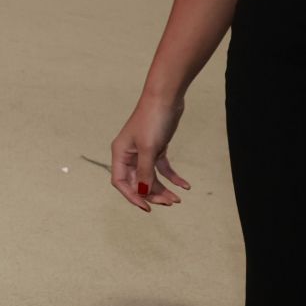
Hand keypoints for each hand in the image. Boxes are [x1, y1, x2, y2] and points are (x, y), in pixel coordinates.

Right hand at [110, 92, 190, 212]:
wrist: (166, 98)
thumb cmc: (152, 120)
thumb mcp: (149, 149)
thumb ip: (145, 172)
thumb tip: (143, 192)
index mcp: (120, 153)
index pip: (121, 182)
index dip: (132, 196)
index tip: (147, 208)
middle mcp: (129, 154)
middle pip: (138, 182)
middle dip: (152, 194)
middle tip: (169, 203)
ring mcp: (143, 152)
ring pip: (151, 177)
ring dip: (163, 188)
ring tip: (178, 198)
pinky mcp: (156, 148)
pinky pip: (162, 168)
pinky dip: (172, 177)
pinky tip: (184, 185)